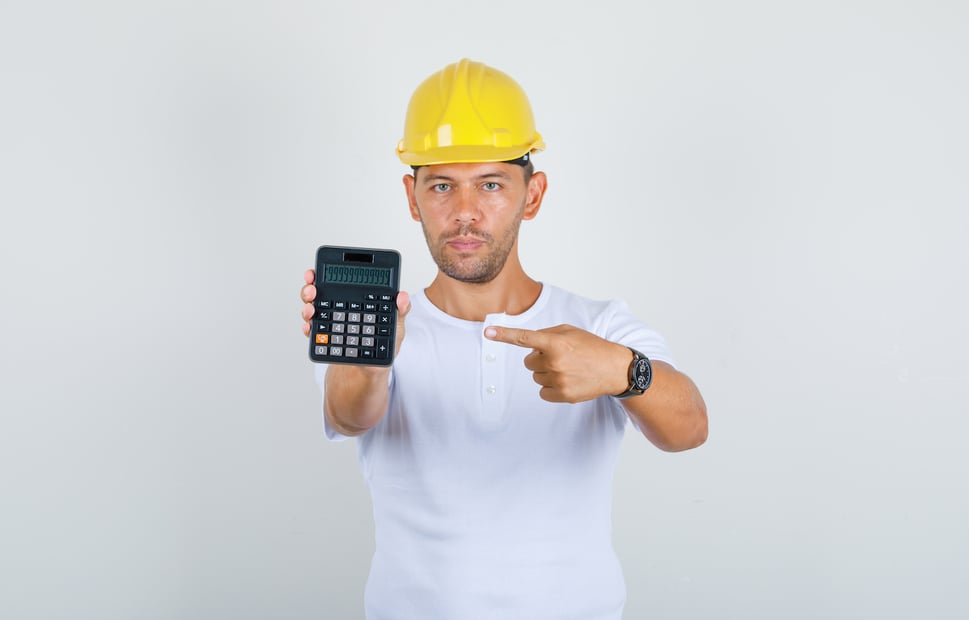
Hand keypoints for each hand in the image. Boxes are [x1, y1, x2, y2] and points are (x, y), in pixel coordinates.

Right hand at [300, 269, 410, 354]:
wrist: (375, 368)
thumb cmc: (385, 343)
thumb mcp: (396, 326)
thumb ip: (400, 311)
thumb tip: (402, 296)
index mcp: (355, 298)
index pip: (339, 280)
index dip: (325, 273)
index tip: (316, 272)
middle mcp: (339, 307)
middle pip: (318, 292)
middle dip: (310, 288)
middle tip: (312, 289)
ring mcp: (330, 322)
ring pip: (312, 309)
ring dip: (307, 307)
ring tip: (311, 310)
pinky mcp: (326, 339)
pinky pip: (313, 332)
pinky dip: (309, 328)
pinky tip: (309, 327)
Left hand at [484, 324, 631, 402]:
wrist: (615, 369)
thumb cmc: (591, 346)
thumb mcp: (570, 332)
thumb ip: (547, 335)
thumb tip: (527, 343)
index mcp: (556, 342)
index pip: (524, 338)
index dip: (504, 335)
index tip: (487, 332)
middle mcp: (555, 361)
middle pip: (528, 362)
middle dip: (539, 358)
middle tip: (560, 357)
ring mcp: (559, 380)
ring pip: (535, 377)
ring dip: (546, 372)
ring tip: (567, 368)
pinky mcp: (563, 395)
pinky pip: (542, 392)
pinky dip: (551, 387)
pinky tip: (567, 381)